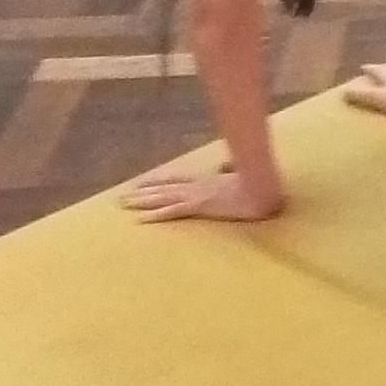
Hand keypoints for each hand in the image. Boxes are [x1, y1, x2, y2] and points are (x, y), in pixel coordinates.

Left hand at [124, 164, 284, 225]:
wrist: (263, 189)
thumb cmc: (258, 185)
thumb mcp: (242, 178)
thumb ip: (231, 170)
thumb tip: (226, 166)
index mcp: (206, 181)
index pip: (176, 181)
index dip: (158, 183)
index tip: (142, 184)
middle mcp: (196, 186)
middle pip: (163, 189)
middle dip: (142, 193)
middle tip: (122, 197)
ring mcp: (196, 195)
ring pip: (162, 198)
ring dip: (141, 201)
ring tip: (123, 204)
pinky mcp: (199, 206)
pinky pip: (172, 211)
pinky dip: (155, 215)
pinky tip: (140, 219)